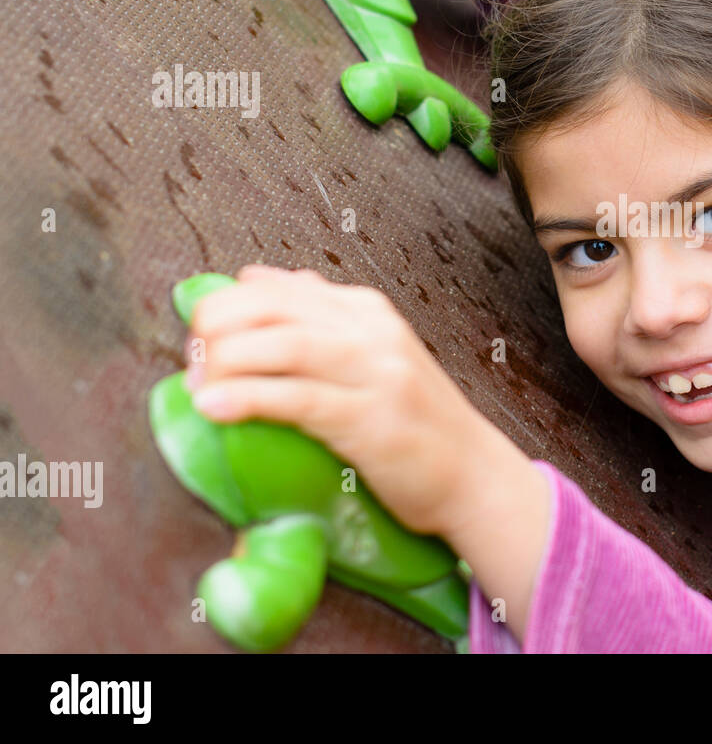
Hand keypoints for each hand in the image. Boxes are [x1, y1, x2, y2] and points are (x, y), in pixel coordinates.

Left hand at [184, 264, 499, 535]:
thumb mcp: (374, 357)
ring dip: (227, 360)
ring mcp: (376, 373)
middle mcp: (372, 332)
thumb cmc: (416, 423)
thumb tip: (259, 281)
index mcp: (367, 312)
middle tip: (193, 358)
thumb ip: (322, 322)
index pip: (280, 286)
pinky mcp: (371, 419)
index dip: (226, 305)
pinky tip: (214, 406)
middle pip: (274, 306)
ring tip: (197, 382)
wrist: (474, 474)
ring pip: (284, 344)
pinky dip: (248, 398)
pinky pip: (298, 399)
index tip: (200, 336)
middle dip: (218, 326)